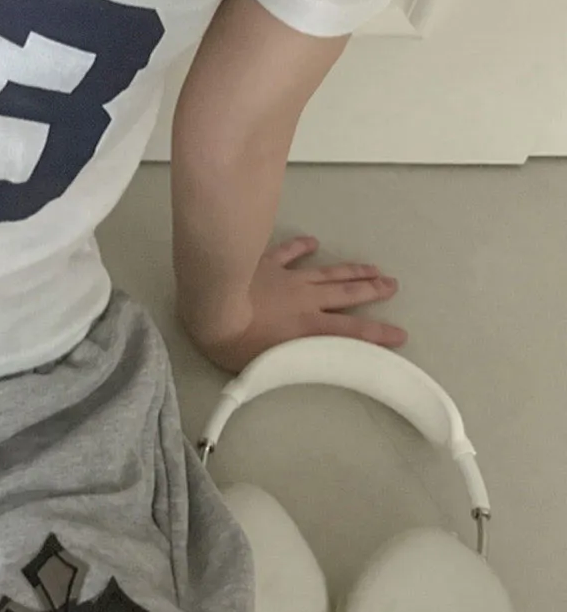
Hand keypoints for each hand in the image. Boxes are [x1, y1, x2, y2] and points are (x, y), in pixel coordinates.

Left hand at [223, 235, 408, 372]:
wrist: (212, 301)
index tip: (400, 335)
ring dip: (352, 270)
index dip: (378, 335)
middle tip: (392, 284)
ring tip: (373, 268)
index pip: (351, 332)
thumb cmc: (234, 341)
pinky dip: (301, 246)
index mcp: (308, 327)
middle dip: (373, 290)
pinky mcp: (267, 263)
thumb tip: (304, 370)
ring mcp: (288, 277)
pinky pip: (288, 252)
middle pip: (347, 294)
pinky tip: (312, 241)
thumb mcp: (266, 365)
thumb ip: (290, 363)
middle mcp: (306, 300)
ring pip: (328, 273)